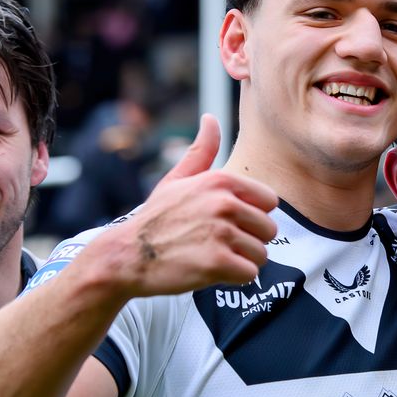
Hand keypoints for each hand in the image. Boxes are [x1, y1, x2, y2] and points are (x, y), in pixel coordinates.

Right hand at [99, 114, 278, 299]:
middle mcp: (224, 203)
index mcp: (220, 181)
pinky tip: (210, 270)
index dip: (251, 216)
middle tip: (217, 244)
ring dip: (240, 261)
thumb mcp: (177, 179)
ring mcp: (221, 233)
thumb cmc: (155, 219)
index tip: (227, 222)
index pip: (269, 202)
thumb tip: (211, 119)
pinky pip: (250, 273)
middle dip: (248, 241)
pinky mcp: (217, 263)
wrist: (127, 256)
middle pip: (268, 230)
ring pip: (261, 255)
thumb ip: (201, 151)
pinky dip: (233, 278)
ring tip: (211, 256)